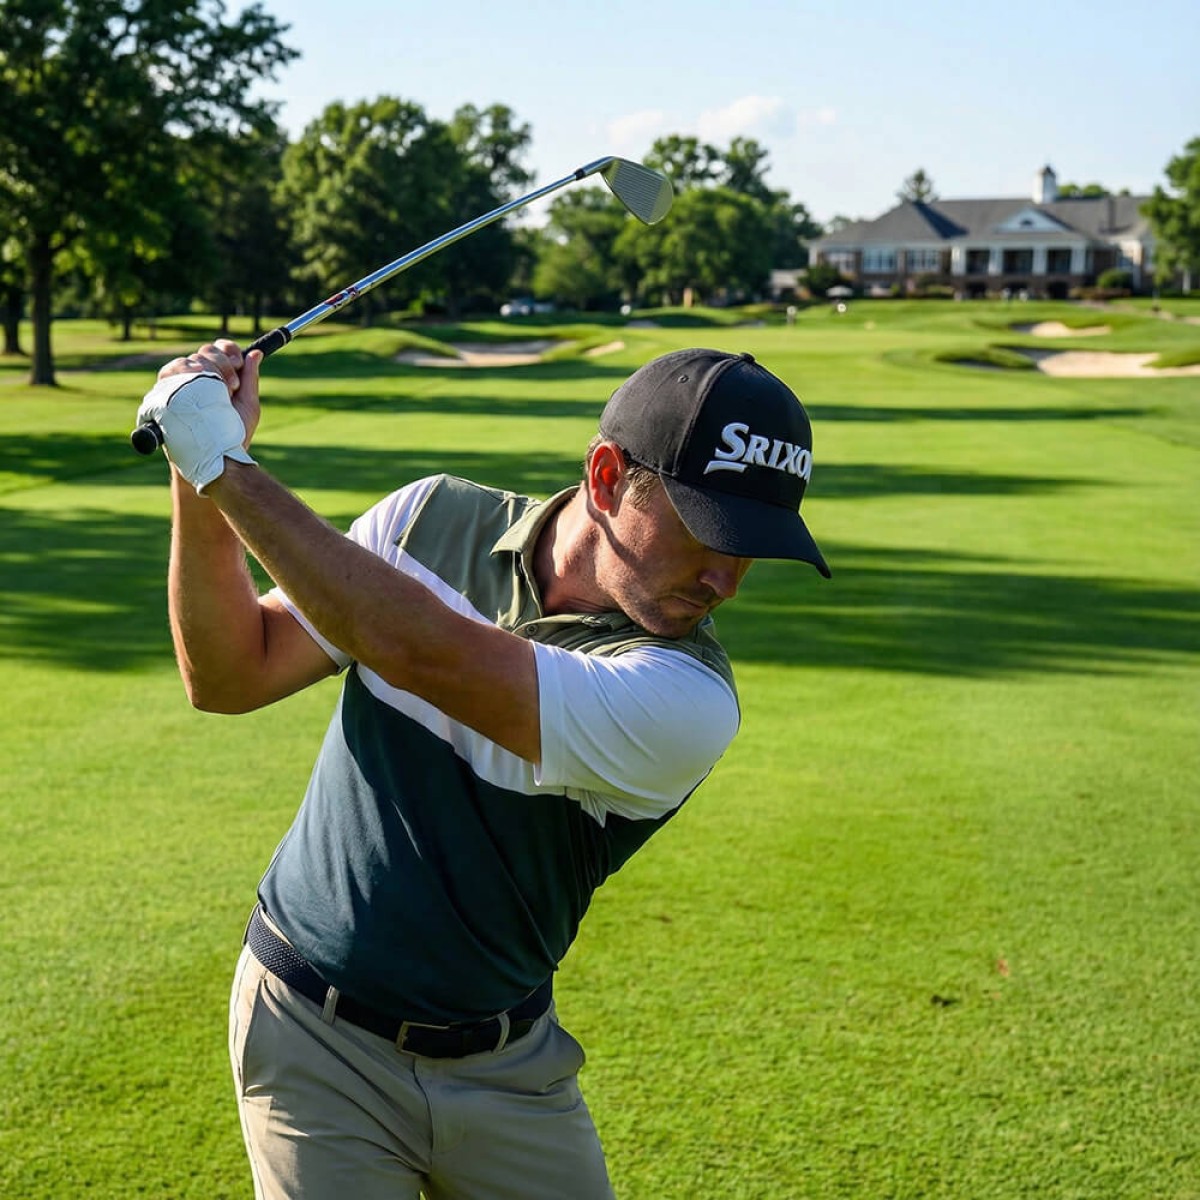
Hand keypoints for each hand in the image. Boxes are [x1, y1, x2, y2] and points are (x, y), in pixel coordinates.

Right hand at [138, 340, 257, 491]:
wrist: (215, 457)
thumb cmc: (233, 435)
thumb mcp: (248, 405)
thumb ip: (250, 379)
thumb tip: (257, 353)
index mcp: (219, 378)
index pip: (220, 350)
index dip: (229, 351)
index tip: (238, 363)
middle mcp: (199, 378)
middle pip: (206, 351)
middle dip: (222, 364)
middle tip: (231, 387)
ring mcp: (182, 385)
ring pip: (190, 359)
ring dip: (207, 368)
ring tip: (218, 390)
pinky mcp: (166, 393)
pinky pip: (169, 371)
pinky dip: (183, 369)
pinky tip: (196, 377)